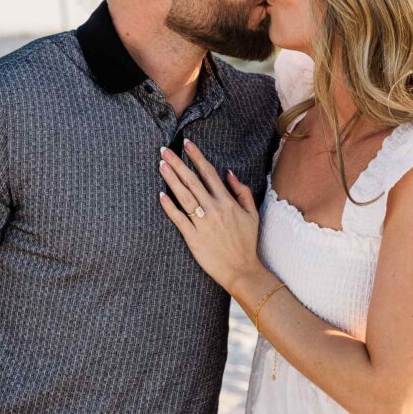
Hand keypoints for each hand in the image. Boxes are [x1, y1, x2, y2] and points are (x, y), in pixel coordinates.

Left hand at [158, 138, 262, 293]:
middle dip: (178, 163)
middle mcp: (214, 209)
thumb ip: (241, 191)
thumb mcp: (252, 213)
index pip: (209, 173)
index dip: (197, 157)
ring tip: (161, 165)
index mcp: (227, 202)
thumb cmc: (247, 242)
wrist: (242, 270)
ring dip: (171, 179)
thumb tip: (228, 173)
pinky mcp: (193, 238)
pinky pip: (179, 219)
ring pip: (184, 196)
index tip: (187, 143)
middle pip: (192, 181)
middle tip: (164, 149)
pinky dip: (169, 207)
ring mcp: (203, 224)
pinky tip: (160, 195)